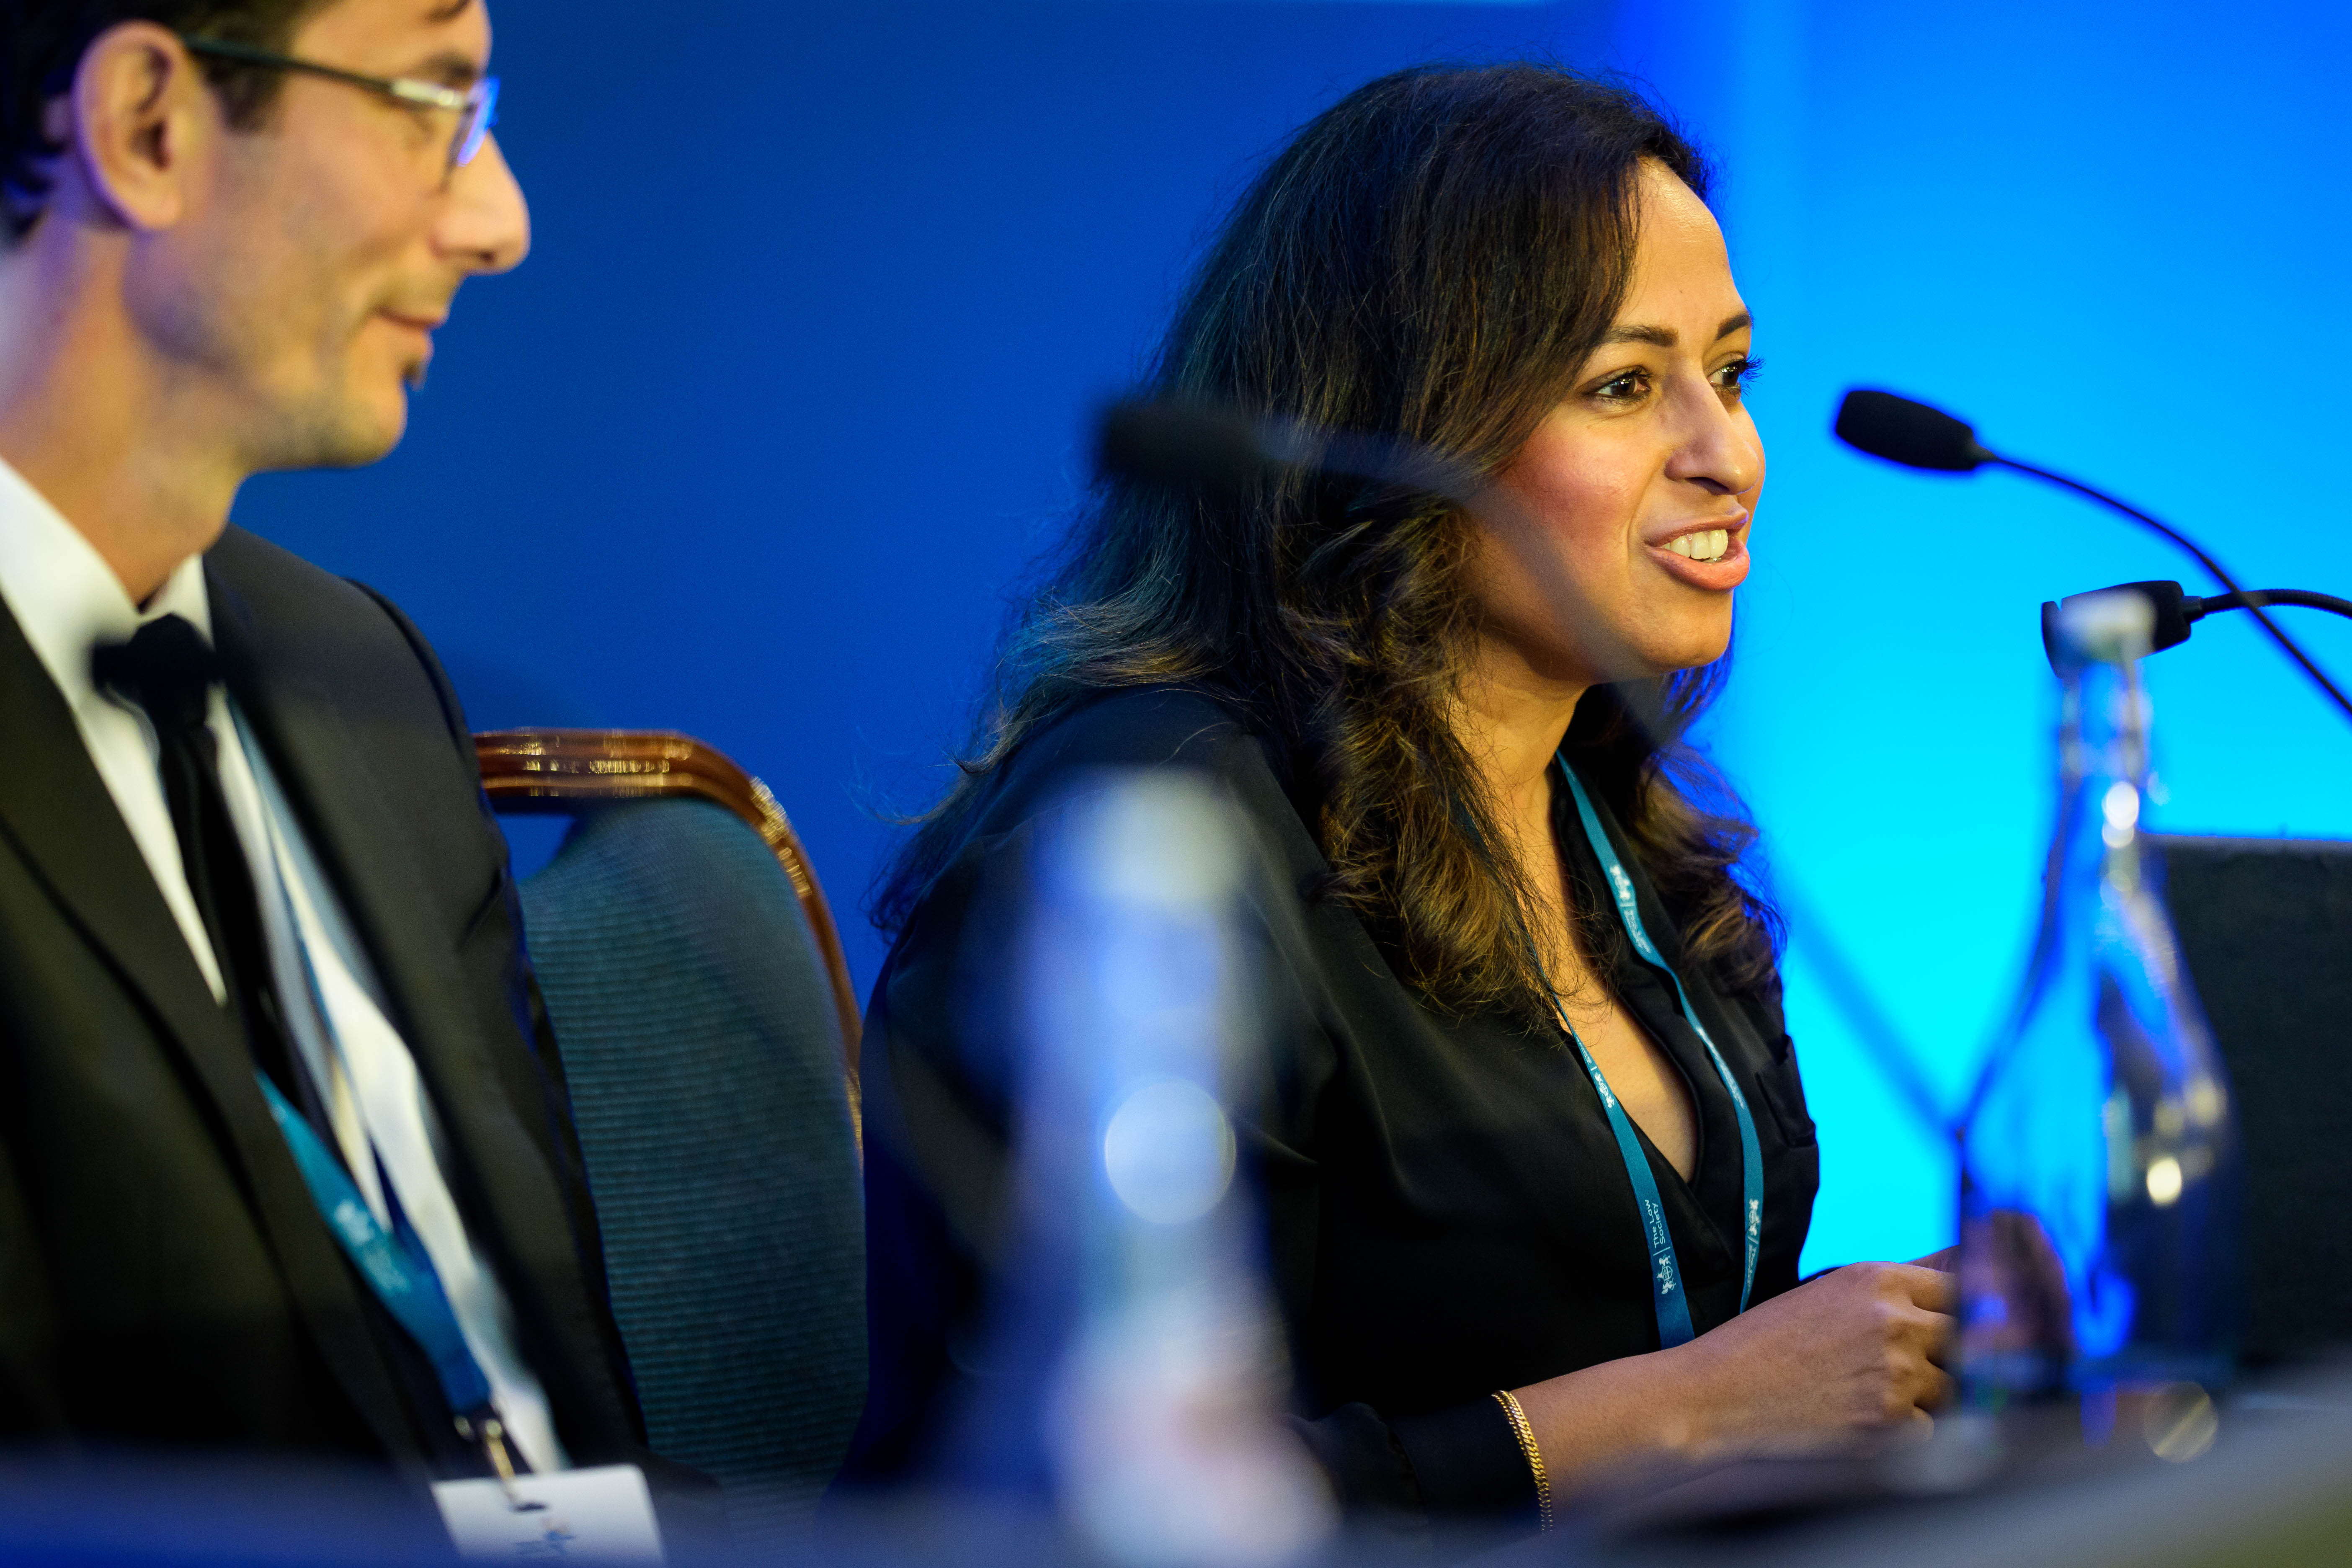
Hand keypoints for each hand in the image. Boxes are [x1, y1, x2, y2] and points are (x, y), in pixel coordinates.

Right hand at [1511, 1261, 1955, 1491]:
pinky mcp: (1889, 1423)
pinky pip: (1933, 1429)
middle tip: (1926, 1367)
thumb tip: (1952, 1282)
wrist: (1716, 1394)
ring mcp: (1896, 1374)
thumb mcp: (1825, 1294)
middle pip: (1970, 1336)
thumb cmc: (1763, 1343)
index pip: (1961, 1285)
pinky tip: (1864, 1421)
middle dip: (1956, 1354)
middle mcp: (1895, 1322)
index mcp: (1877, 1280)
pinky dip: (1910, 1432)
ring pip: (1956, 1387)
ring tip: (1877, 1394)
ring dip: (1932, 1394)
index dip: (1963, 1308)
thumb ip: (1887, 1293)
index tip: (1962, 1323)